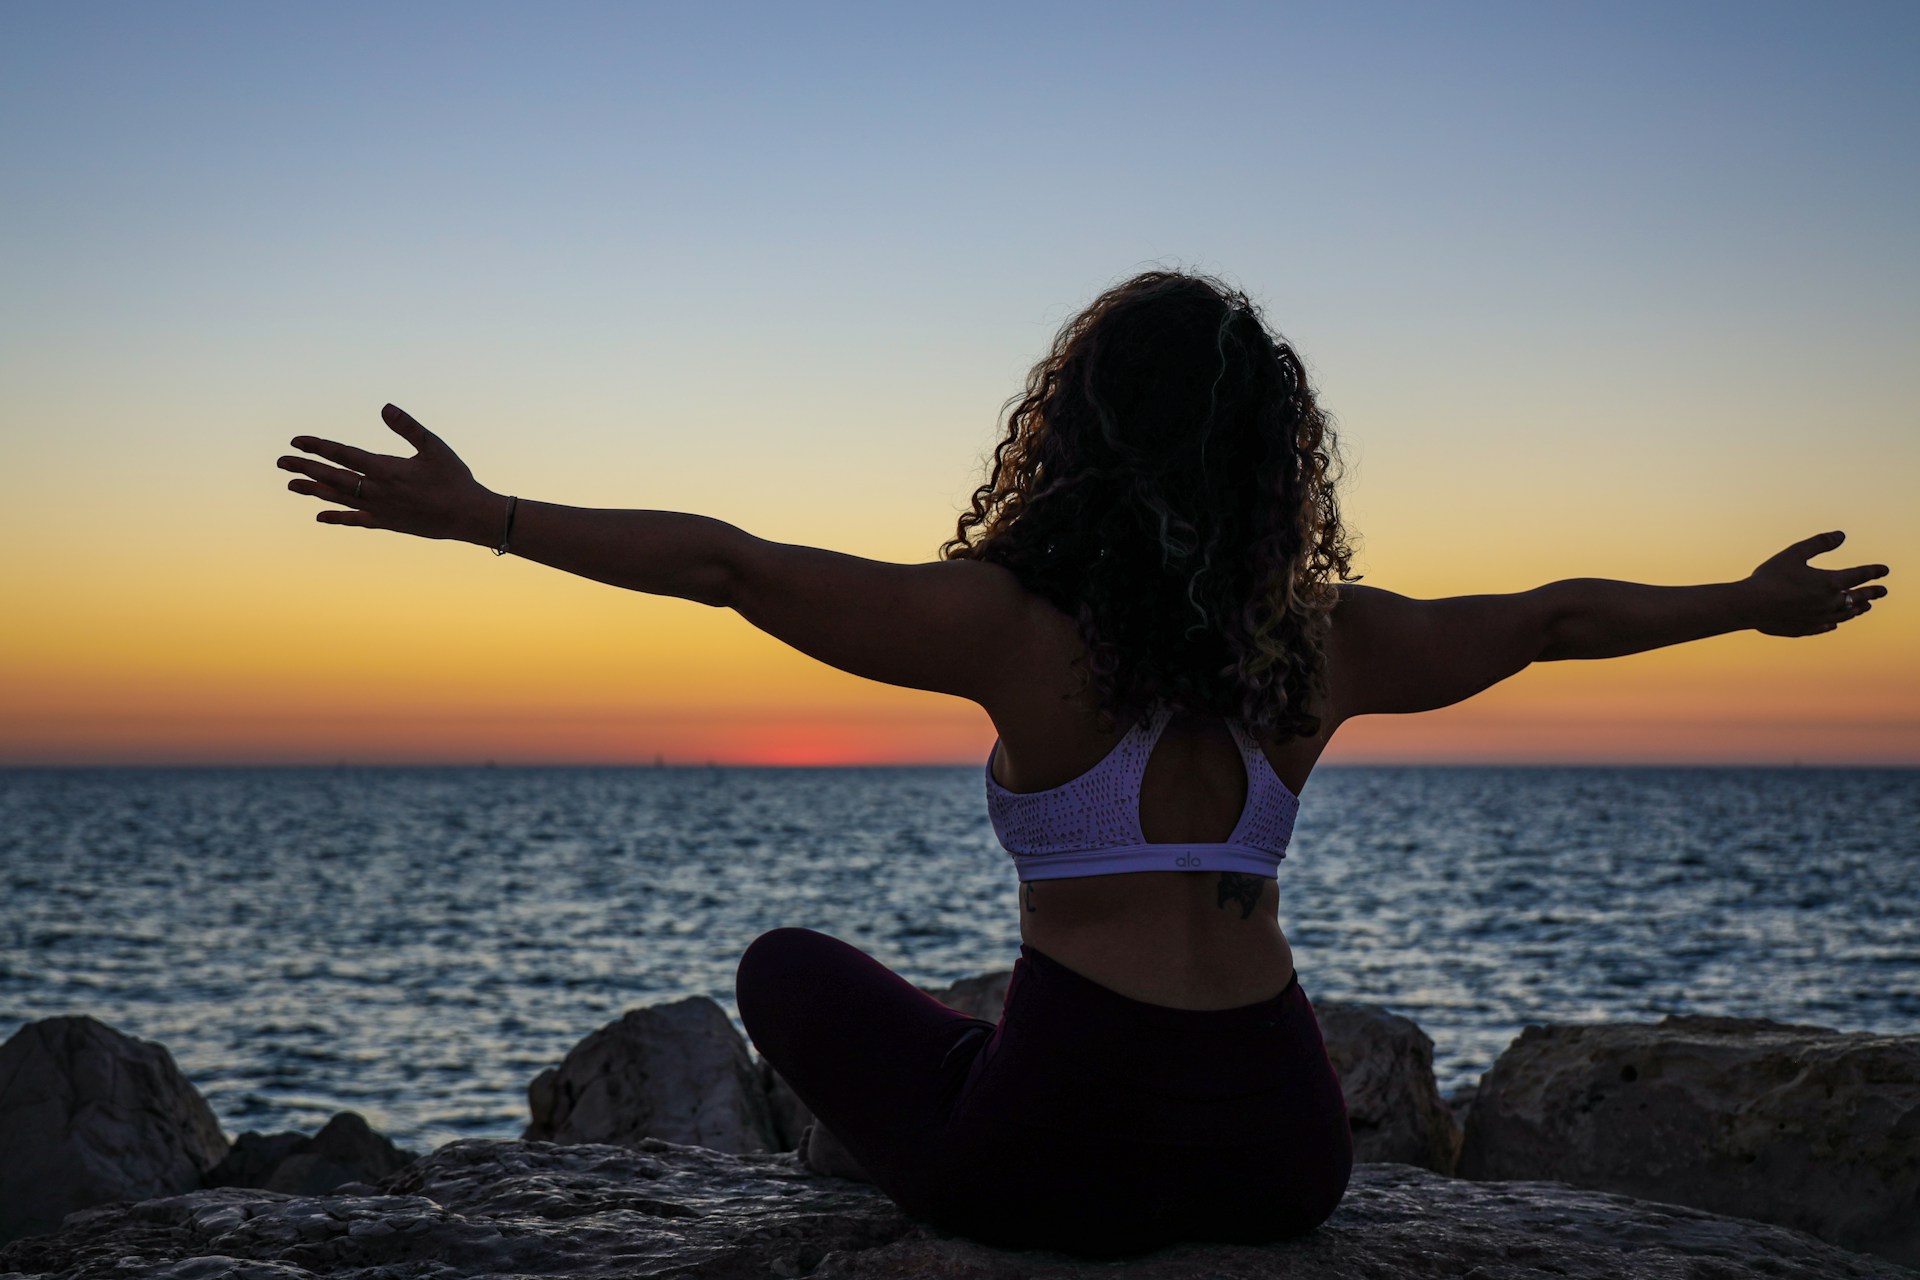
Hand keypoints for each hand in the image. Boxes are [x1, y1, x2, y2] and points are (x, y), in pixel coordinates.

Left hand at [278, 404, 502, 543]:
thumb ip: (408, 427)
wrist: (468, 517)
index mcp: (386, 469)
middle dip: (305, 468)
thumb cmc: (454, 478)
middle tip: (281, 462)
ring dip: (313, 491)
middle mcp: (377, 491)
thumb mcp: (434, 447)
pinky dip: (337, 517)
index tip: (297, 441)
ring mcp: (379, 509)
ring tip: (291, 485)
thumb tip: (384, 407)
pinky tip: (319, 516)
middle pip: (333, 477)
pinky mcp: (386, 522)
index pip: (343, 454)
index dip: (318, 447)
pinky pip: (355, 520)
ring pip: (339, 498)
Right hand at [1744, 531, 1888, 636]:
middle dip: (1872, 593)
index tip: (1884, 570)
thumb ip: (1819, 543)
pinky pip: (1826, 626)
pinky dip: (1834, 622)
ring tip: (1865, 607)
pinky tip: (1835, 622)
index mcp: (1830, 582)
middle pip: (1857, 598)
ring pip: (1845, 614)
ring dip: (1857, 609)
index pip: (1860, 575)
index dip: (1874, 571)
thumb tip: (1841, 535)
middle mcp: (1829, 603)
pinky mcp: (1805, 629)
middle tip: (1883, 592)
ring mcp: (1818, 618)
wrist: (1750, 606)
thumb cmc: (1770, 577)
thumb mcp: (1795, 553)